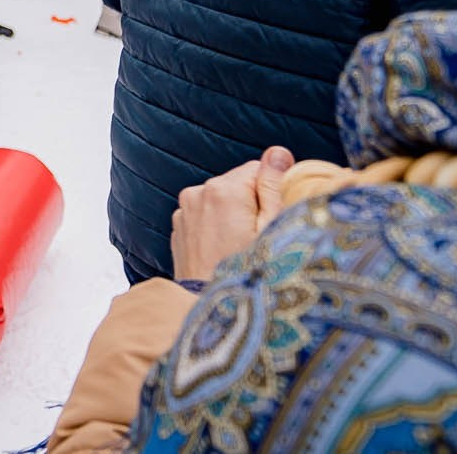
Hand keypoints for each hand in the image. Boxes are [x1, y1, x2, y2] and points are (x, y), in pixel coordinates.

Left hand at [170, 145, 292, 280]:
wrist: (208, 305)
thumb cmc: (248, 272)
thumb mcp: (272, 230)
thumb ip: (273, 187)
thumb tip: (278, 152)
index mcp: (223, 189)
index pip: (258, 169)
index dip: (270, 192)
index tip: (271, 218)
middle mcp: (197, 192)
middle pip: (237, 183)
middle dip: (250, 202)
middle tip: (256, 235)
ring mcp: (184, 209)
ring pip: (219, 198)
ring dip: (231, 213)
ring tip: (238, 245)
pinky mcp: (178, 225)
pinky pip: (203, 214)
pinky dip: (215, 224)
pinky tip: (222, 249)